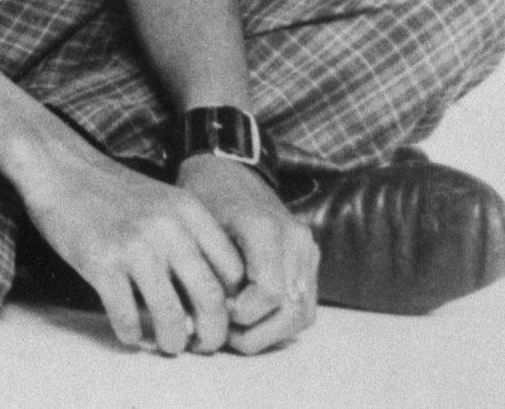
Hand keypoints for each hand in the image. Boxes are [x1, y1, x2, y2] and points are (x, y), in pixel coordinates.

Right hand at [19, 142, 244, 354]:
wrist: (56, 167)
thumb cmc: (111, 191)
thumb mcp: (162, 203)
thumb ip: (190, 240)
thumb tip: (209, 301)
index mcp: (189, 212)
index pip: (234, 273)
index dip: (233, 305)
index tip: (218, 317)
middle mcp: (168, 228)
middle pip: (211, 300)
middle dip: (212, 335)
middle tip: (203, 346)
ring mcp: (133, 245)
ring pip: (171, 316)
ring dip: (173, 342)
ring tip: (167, 346)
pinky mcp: (100, 262)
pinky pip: (127, 316)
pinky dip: (132, 335)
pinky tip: (130, 334)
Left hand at [175, 155, 319, 353]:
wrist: (228, 167)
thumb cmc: (204, 194)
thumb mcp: (195, 223)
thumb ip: (206, 267)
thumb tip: (205, 316)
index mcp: (264, 226)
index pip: (269, 291)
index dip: (243, 313)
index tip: (217, 313)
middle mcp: (294, 238)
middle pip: (292, 308)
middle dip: (259, 332)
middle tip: (226, 337)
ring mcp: (307, 248)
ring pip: (303, 312)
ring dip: (272, 333)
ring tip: (238, 334)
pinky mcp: (310, 258)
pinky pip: (306, 303)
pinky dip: (283, 321)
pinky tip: (254, 323)